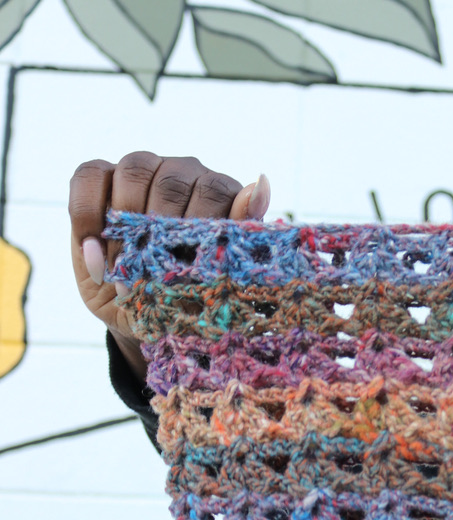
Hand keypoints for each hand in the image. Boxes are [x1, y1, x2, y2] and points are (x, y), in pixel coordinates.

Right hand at [69, 152, 269, 381]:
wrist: (144, 313)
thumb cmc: (189, 294)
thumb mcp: (218, 276)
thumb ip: (238, 231)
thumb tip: (261, 182)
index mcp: (220, 194)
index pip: (214, 190)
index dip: (197, 226)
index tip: (188, 266)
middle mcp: (184, 174)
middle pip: (173, 180)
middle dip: (161, 231)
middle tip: (154, 275)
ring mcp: (142, 170)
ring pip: (134, 171)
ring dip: (126, 225)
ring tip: (123, 270)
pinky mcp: (100, 177)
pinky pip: (89, 177)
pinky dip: (88, 217)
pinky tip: (95, 256)